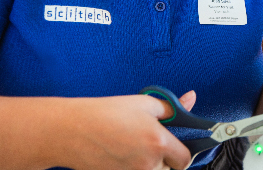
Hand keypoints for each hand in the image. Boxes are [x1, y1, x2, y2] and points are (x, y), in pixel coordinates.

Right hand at [57, 91, 196, 169]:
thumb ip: (173, 107)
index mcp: (158, 143)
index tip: (176, 145)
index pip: (185, 160)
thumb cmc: (106, 114)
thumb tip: (191, 100)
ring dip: (150, 165)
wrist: (71, 131)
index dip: (182, 152)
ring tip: (134, 148)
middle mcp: (147, 165)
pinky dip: (133, 168)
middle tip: (151, 144)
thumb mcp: (144, 103)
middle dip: (166, 159)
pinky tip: (122, 155)